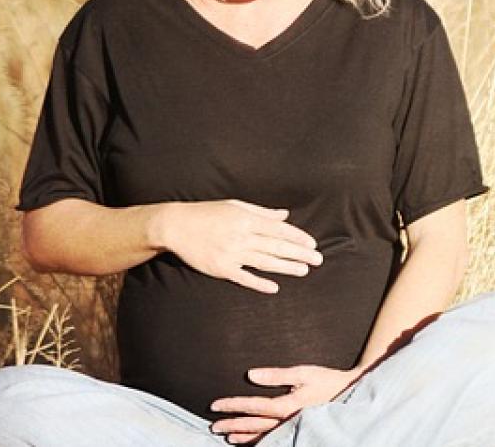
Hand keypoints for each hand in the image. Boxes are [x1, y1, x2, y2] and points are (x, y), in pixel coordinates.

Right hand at [154, 199, 322, 292]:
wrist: (176, 226)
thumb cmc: (207, 213)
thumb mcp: (235, 206)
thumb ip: (262, 212)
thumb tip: (284, 215)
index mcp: (246, 219)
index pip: (279, 229)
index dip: (298, 237)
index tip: (312, 244)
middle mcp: (241, 236)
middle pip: (276, 246)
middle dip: (300, 254)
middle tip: (318, 260)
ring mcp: (231, 253)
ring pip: (265, 262)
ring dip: (287, 268)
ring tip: (304, 271)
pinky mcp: (220, 268)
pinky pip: (244, 278)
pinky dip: (259, 283)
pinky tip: (275, 287)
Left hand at [209, 365, 364, 443]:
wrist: (351, 393)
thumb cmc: (327, 380)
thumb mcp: (303, 372)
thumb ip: (277, 375)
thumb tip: (251, 375)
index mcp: (286, 405)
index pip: (252, 406)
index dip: (232, 405)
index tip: (215, 405)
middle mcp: (287, 421)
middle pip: (253, 425)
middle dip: (231, 424)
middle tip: (213, 425)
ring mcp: (292, 428)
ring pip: (262, 436)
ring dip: (242, 436)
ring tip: (226, 436)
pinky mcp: (298, 431)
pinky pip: (274, 440)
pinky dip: (259, 442)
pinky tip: (250, 442)